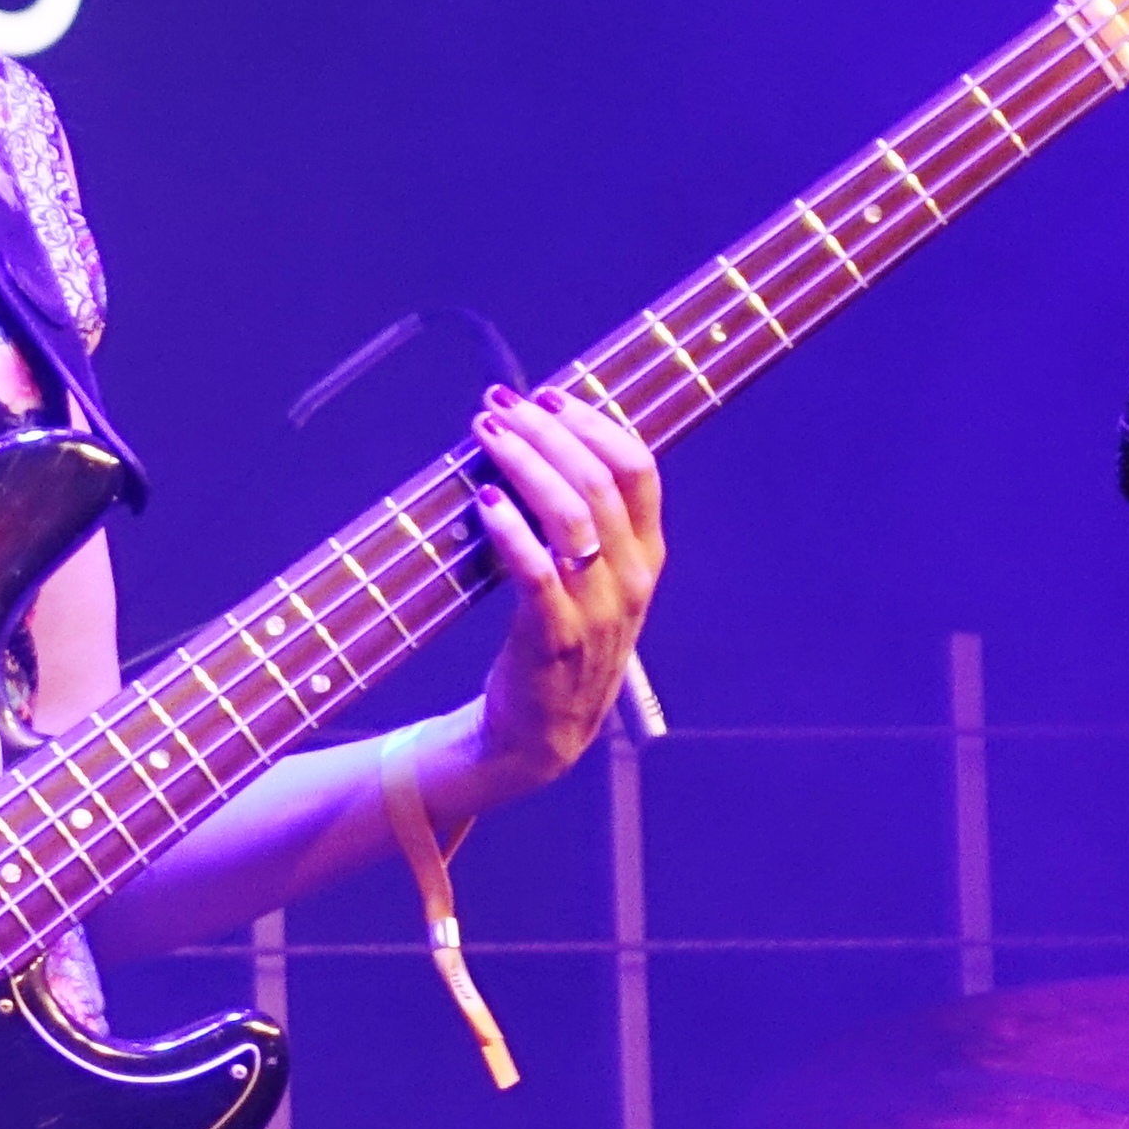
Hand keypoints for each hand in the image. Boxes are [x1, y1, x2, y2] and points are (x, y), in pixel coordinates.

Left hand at [451, 385, 663, 803]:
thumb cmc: (553, 638)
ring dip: (525, 465)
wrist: (540, 733)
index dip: (594, 423)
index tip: (547, 395)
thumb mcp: (587, 578)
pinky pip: (538, 573)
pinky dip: (511, 531)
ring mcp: (599, 611)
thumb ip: (578, 519)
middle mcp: (631, 579)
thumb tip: (534, 438)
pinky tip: (483, 501)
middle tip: (501, 406)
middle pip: (601, 481)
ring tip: (485, 435)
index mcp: (645, 556)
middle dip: (548, 432)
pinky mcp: (555, 639)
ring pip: (573, 517)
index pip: (639, 469)